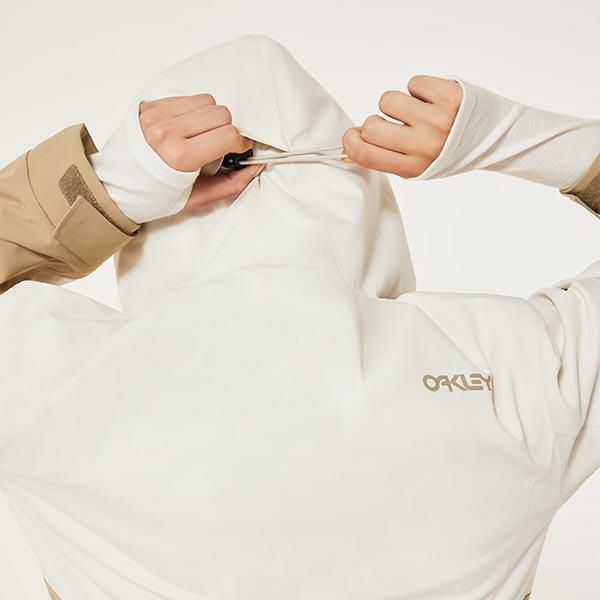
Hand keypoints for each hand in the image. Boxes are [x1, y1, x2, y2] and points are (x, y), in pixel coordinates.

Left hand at [139, 94, 262, 210]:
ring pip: (206, 101)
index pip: (229, 135)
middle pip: (221, 114)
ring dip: (211, 118)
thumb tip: (255, 167)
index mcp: (179, 157)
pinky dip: (193, 111)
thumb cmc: (154, 197)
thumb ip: (231, 184)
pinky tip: (186, 129)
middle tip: (219, 147)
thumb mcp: (196, 199)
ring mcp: (156, 115)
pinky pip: (186, 98)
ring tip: (200, 137)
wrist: (114, 187)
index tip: (239, 151)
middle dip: (227, 131)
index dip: (241, 144)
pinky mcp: (149, 106)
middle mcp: (166, 131)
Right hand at [342, 76, 462, 176]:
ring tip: (416, 111)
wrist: (490, 138)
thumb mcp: (416, 166)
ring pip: (388, 100)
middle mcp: (424, 145)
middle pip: (371, 126)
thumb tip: (350, 144)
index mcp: (412, 167)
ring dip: (397, 103)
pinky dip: (419, 89)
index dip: (351, 142)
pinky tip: (432, 101)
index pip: (365, 154)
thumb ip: (385, 157)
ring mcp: (436, 119)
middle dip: (376, 121)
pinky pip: (413, 83)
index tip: (354, 135)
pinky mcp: (448, 95)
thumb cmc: (446, 152)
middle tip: (394, 125)